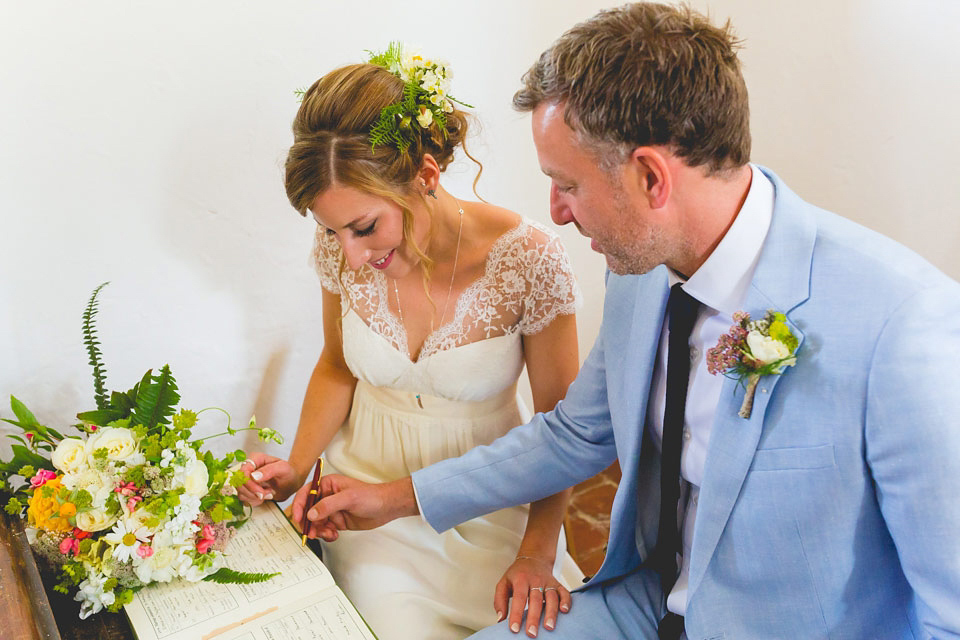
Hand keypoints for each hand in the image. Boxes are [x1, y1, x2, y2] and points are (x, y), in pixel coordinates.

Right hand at [236, 453, 301, 505]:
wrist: (291, 483)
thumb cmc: (288, 473)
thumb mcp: (283, 468)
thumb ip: (269, 470)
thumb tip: (254, 476)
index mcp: (256, 459)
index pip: (243, 471)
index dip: (249, 483)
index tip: (260, 491)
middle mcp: (249, 468)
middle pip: (239, 483)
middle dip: (252, 492)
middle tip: (266, 494)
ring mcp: (247, 479)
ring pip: (240, 492)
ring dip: (254, 497)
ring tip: (268, 494)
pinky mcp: (247, 489)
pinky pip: (243, 498)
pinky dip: (253, 501)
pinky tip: (264, 497)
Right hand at [295, 474, 417, 541]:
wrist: (386, 508)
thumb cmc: (371, 496)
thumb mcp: (349, 498)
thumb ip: (328, 505)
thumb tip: (311, 514)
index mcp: (328, 484)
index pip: (306, 493)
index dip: (299, 505)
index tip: (297, 517)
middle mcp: (327, 496)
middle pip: (308, 510)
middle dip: (307, 522)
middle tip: (310, 532)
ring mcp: (331, 510)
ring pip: (315, 522)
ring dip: (318, 530)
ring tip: (328, 534)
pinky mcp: (336, 521)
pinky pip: (324, 529)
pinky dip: (326, 534)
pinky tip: (334, 535)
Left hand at [494, 556, 570, 637]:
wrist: (533, 559)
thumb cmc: (517, 575)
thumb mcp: (503, 583)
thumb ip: (500, 600)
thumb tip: (501, 619)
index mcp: (521, 579)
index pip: (519, 598)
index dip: (516, 614)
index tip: (514, 629)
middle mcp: (536, 580)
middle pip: (536, 599)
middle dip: (534, 617)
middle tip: (531, 633)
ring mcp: (548, 582)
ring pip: (551, 597)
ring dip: (551, 612)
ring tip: (549, 627)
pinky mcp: (557, 584)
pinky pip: (564, 592)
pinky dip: (566, 601)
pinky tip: (564, 611)